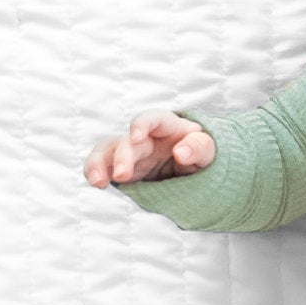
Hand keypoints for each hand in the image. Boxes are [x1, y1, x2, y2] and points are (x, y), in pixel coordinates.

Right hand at [83, 107, 215, 186]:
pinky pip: (102, 167)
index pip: (153, 119)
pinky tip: (98, 185)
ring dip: (99, 164)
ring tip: (98, 182)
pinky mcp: (120, 169)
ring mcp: (130, 153)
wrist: (195, 173)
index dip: (141, 124)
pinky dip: (96, 174)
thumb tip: (180, 152)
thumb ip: (199, 148)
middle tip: (123, 175)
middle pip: (128, 142)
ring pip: (106, 151)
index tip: (136, 136)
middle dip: (122, 157)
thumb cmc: (201, 155)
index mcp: (166, 127)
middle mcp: (144, 138)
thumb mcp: (209, 151)